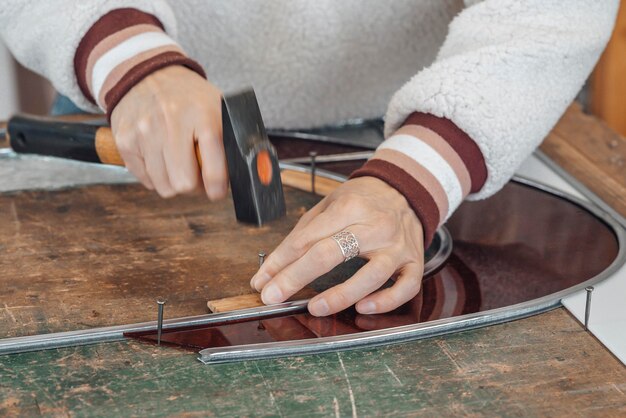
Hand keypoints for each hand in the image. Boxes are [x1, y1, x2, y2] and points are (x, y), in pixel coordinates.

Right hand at [110, 65, 226, 199]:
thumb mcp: (217, 108)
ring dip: (174, 181)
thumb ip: (232, 140)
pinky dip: (155, 175)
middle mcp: (172, 122)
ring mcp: (145, 132)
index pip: (213, 170)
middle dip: (194, 186)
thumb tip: (251, 172)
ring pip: (164, 187)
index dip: (217, 188)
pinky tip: (160, 156)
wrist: (146, 73)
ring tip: (178, 163)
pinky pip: (145, 179)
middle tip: (196, 174)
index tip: (217, 190)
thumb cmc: (188, 97)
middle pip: (184, 184)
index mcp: (203, 115)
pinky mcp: (125, 140)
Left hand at [250, 176, 424, 315]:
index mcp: (349, 207)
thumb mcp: (329, 204)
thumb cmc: (362, 200)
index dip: (280, 261)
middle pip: (332, 253)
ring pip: (372, 274)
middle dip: (296, 277)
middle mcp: (375, 226)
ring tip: (316, 308)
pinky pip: (406, 287)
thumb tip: (273, 268)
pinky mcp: (414, 262)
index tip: (262, 281)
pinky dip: (386, 302)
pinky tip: (364, 308)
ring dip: (342, 295)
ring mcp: (397, 246)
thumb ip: (303, 234)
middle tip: (273, 296)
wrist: (405, 189)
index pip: (307, 238)